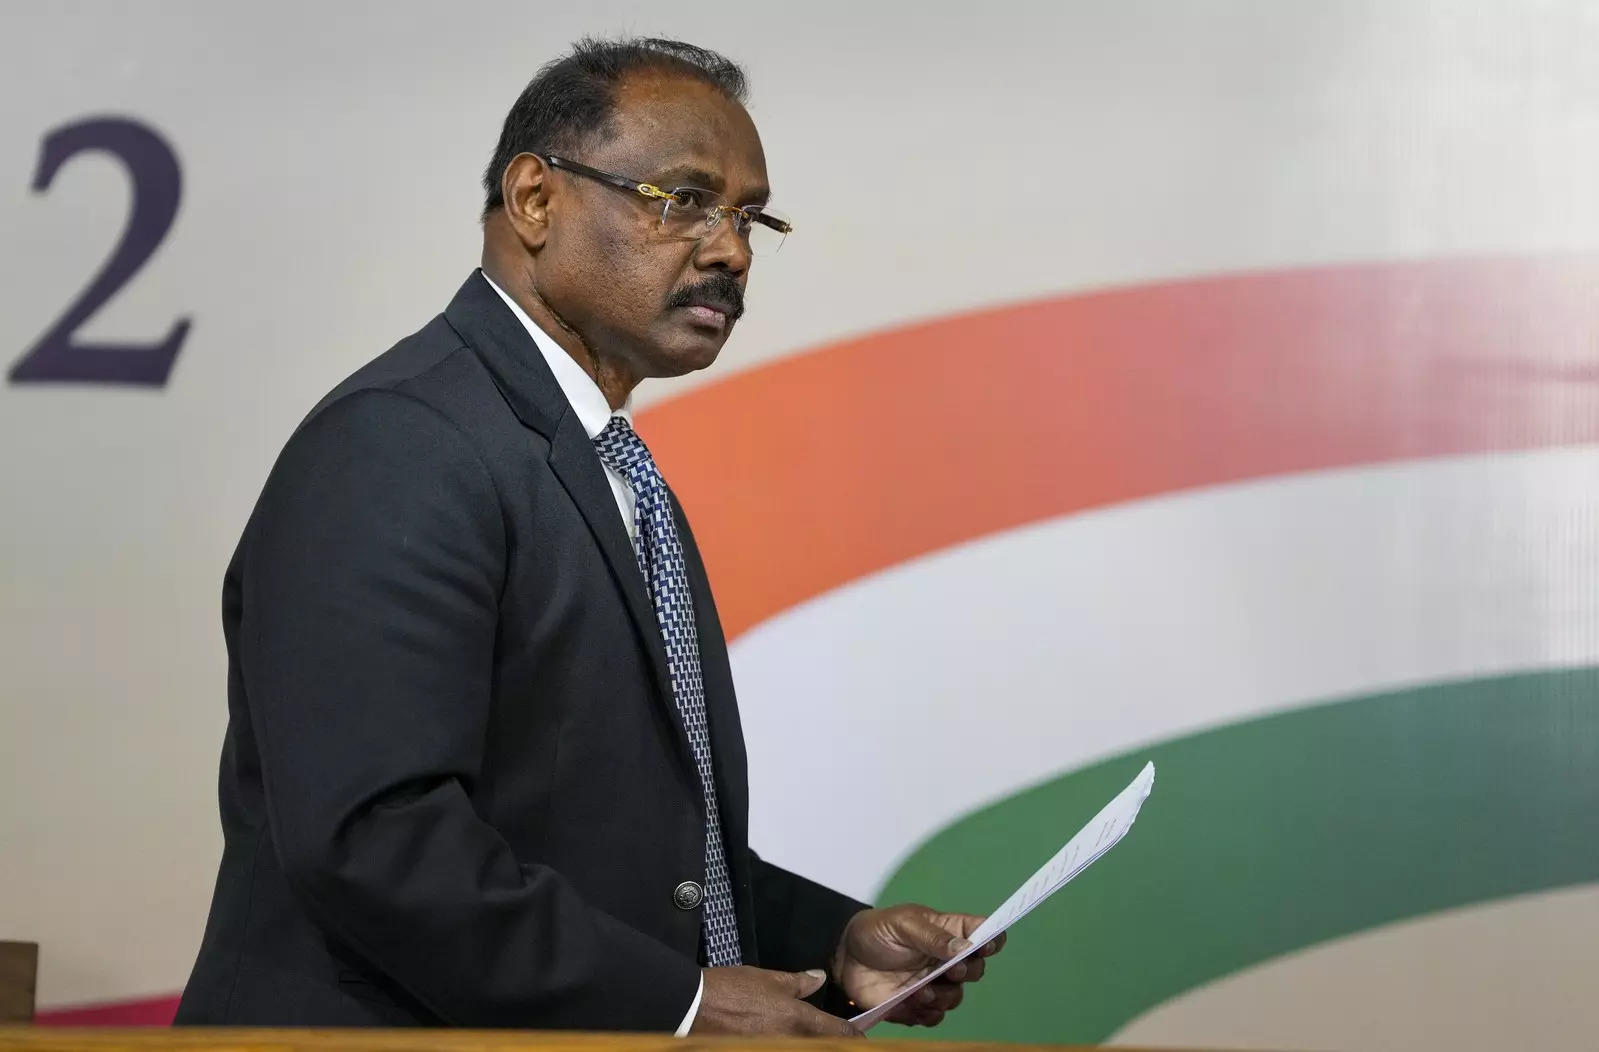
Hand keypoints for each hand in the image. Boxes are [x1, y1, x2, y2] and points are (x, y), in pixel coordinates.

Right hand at [690, 965, 859, 1036]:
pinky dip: (788, 1046)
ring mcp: (774, 1050)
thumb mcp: (769, 979)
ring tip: (808, 1037)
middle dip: (831, 1044)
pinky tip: (784, 1041)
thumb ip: (799, 983)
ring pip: (803, 1049)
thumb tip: (820, 978)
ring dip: (810, 1044)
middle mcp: (793, 1043)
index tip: (861, 1040)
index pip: (840, 1034)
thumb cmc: (734, 989)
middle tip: (835, 1038)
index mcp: (800, 1020)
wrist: (695, 1008)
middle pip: (823, 1047)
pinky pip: (780, 1050)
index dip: (855, 1038)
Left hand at [830, 904, 1005, 1027]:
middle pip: (976, 970)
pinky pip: (934, 1017)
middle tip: (951, 972)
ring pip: (956, 997)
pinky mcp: (916, 1005)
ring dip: (944, 997)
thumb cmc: (876, 931)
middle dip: (968, 973)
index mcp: (948, 932)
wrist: (844, 957)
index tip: (987, 946)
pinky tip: (912, 1003)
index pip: (982, 933)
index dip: (992, 939)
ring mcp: (933, 983)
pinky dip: (927, 1014)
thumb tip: (964, 948)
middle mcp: (945, 960)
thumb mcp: (903, 924)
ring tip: (922, 991)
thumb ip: (932, 936)